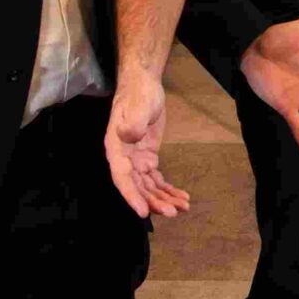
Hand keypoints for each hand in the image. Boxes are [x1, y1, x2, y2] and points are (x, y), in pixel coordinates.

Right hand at [104, 67, 190, 219]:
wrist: (144, 86)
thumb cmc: (138, 95)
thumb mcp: (137, 106)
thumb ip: (133, 122)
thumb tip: (129, 136)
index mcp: (116, 149)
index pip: (121, 178)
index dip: (131, 196)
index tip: (142, 212)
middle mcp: (124, 160)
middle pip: (138, 187)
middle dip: (154, 202)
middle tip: (172, 212)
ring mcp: (137, 161)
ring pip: (149, 187)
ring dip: (164, 199)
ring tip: (183, 207)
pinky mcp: (148, 159)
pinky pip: (157, 180)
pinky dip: (169, 190)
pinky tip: (183, 198)